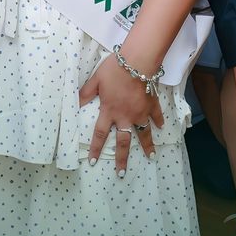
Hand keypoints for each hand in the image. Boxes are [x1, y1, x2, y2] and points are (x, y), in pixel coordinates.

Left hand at [79, 54, 164, 172]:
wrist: (137, 61)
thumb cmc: (114, 70)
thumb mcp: (96, 80)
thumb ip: (86, 93)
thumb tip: (74, 103)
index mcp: (110, 111)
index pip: (100, 134)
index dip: (96, 148)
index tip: (93, 162)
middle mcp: (125, 116)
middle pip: (124, 141)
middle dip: (122, 159)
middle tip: (122, 173)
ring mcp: (141, 112)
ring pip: (144, 133)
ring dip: (147, 146)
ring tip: (151, 157)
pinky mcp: (152, 104)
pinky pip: (156, 116)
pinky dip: (159, 122)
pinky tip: (161, 127)